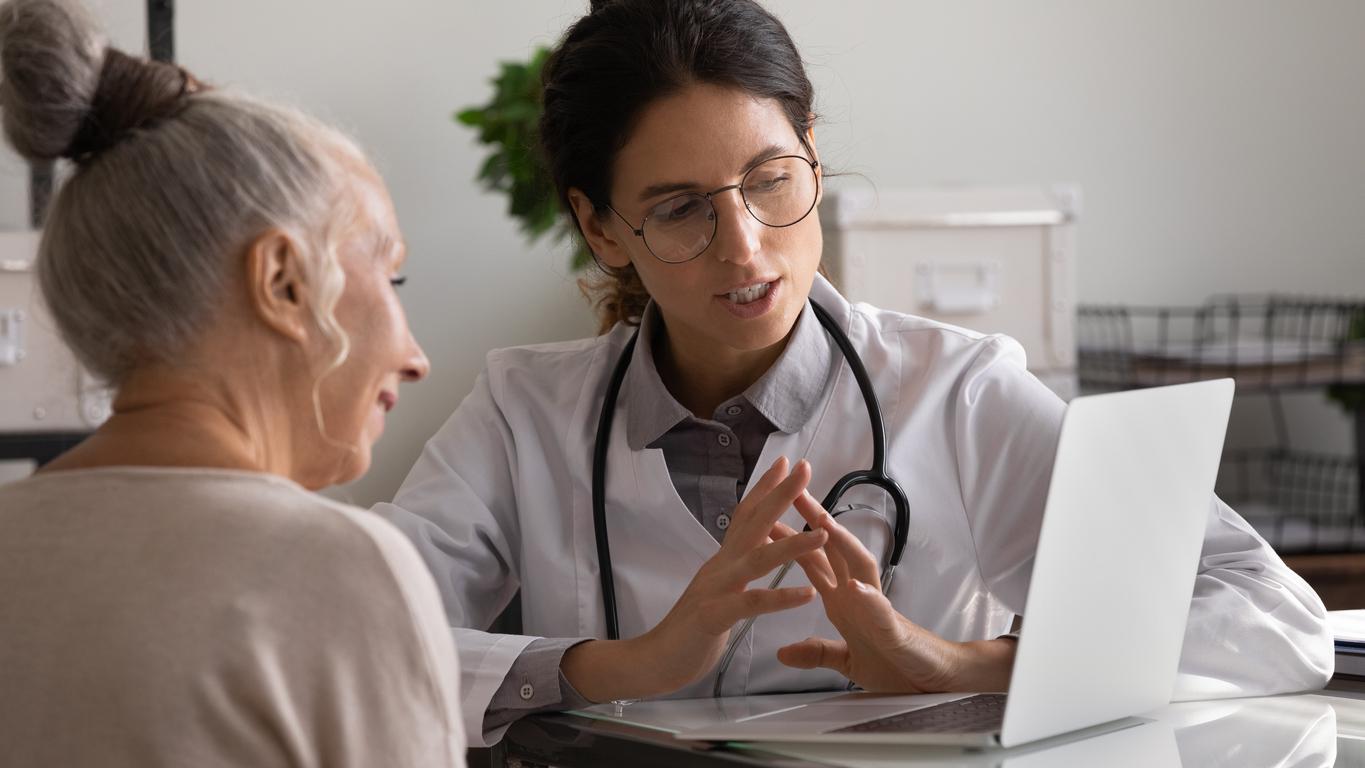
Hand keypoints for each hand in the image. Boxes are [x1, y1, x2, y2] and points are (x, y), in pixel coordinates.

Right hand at [563, 457, 828, 701]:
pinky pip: (751, 604)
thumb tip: (751, 550)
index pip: (746, 516)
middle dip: (780, 495)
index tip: (786, 463)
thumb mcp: (717, 590)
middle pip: (753, 524)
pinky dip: (780, 598)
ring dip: (792, 546)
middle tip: (804, 467)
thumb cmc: (691, 629)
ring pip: (757, 560)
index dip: (765, 488)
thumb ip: (733, 570)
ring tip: (822, 534)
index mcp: (723, 560)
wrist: (654, 659)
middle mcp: (720, 566)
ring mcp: (715, 589)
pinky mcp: (714, 616)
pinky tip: (807, 595)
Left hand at [775, 491, 1015, 692]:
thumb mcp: (845, 661)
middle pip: (835, 549)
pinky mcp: (894, 630)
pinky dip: (867, 597)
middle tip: (793, 492)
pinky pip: (880, 611)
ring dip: (842, 542)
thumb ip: (816, 652)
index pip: (814, 561)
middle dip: (814, 520)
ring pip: (860, 566)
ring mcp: (877, 609)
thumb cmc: (894, 665)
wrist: (931, 684)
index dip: (791, 540)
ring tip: (823, 521)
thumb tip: (782, 652)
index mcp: (844, 601)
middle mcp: (859, 595)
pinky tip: (853, 586)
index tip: (766, 518)